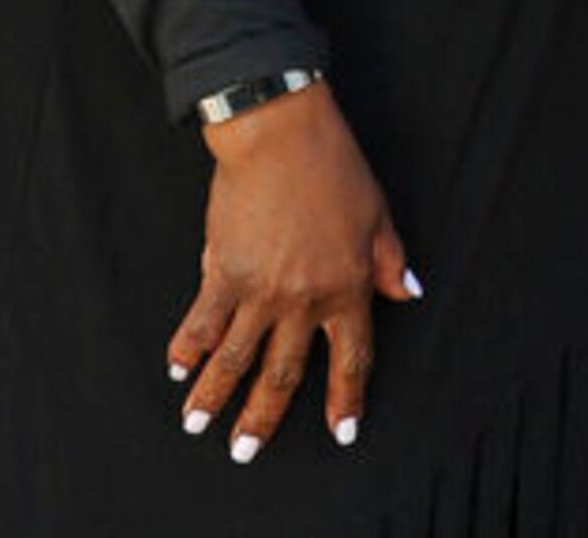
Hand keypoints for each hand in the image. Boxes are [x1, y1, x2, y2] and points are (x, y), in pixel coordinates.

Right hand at [171, 81, 417, 462]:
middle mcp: (304, 298)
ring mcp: (260, 289)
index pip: (352, 356)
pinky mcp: (222, 272)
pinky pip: (202, 322)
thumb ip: (390, 261)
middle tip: (246, 451)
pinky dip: (187, 349)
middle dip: (263, 417)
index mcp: (347, 286)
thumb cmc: (335, 168)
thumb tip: (409, 293)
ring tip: (197, 426)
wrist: (282, 136)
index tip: (344, 431)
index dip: (347, 398)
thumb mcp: (379, 215)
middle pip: (284, 373)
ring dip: (214, 397)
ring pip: (236, 359)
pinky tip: (178, 370)